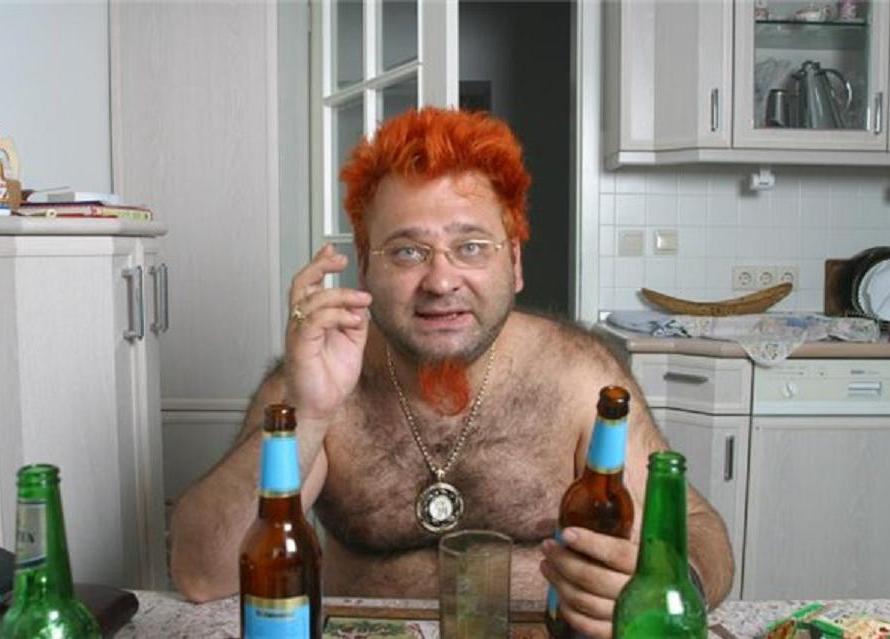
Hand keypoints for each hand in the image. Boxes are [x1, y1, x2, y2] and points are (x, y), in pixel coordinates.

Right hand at [285, 244, 371, 420]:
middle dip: (319, 266)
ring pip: (311, 299)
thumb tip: (362, 301)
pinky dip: (336, 315)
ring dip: (340, 295)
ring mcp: (298, 332)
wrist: (322, 404)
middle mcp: (302, 322)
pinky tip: (353, 319)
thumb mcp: (352, 341)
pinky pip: (314, 320)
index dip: (319, 264)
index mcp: (313, 319)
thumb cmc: (330, 377)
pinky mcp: (299, 345)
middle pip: (301, 283)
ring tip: (362, 301)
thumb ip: (354, 319)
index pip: (311, 284)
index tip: (333, 250)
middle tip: (340, 260)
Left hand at [540, 527, 638, 638]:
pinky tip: (560, 593)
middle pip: (593, 578)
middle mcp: (641, 593)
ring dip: (559, 581)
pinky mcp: (617, 633)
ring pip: (584, 601)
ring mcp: (628, 617)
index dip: (589, 543)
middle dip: (563, 560)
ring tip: (547, 565)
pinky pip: (586, 625)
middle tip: (548, 546)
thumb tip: (574, 529)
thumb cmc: (646, 569)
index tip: (566, 533)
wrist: (665, 605)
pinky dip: (569, 608)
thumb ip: (617, 539)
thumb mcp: (640, 549)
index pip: (617, 553)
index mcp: (649, 566)